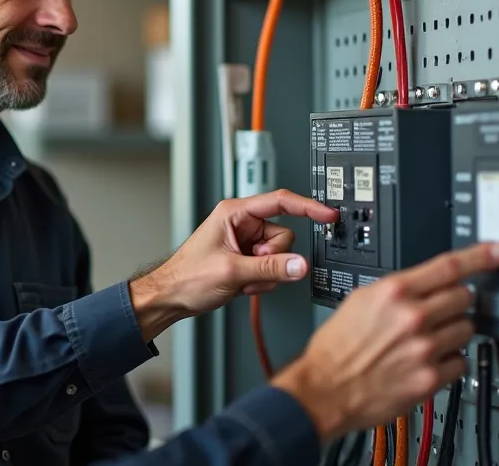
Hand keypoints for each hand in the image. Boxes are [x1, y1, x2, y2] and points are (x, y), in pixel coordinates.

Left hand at [128, 189, 337, 340]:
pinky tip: (243, 285)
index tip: (327, 214)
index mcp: (234, 213)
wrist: (171, 298)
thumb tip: (299, 264)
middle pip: (283, 236)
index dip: (307, 206)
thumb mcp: (231, 272)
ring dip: (266, 273)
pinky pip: (272, 269)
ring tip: (242, 279)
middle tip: (251, 268)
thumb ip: (270, 268)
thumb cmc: (186, 277)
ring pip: (280, 255)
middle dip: (273, 258)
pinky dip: (262, 280)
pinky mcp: (247, 259)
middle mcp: (242, 224)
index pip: (280, 202)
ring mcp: (245, 243)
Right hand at [271, 243, 498, 441]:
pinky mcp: (431, 379)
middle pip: (465, 297)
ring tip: (427, 340)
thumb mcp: (360, 300)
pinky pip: (461, 362)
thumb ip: (398, 289)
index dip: (480, 256)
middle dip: (456, 302)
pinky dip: (450, 362)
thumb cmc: (337, 347)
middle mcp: (412, 317)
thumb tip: (430, 281)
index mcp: (393, 292)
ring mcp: (425, 349)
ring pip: (467, 329)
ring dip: (454, 332)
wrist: (324, 388)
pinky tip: (427, 362)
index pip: (449, 266)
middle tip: (440, 311)